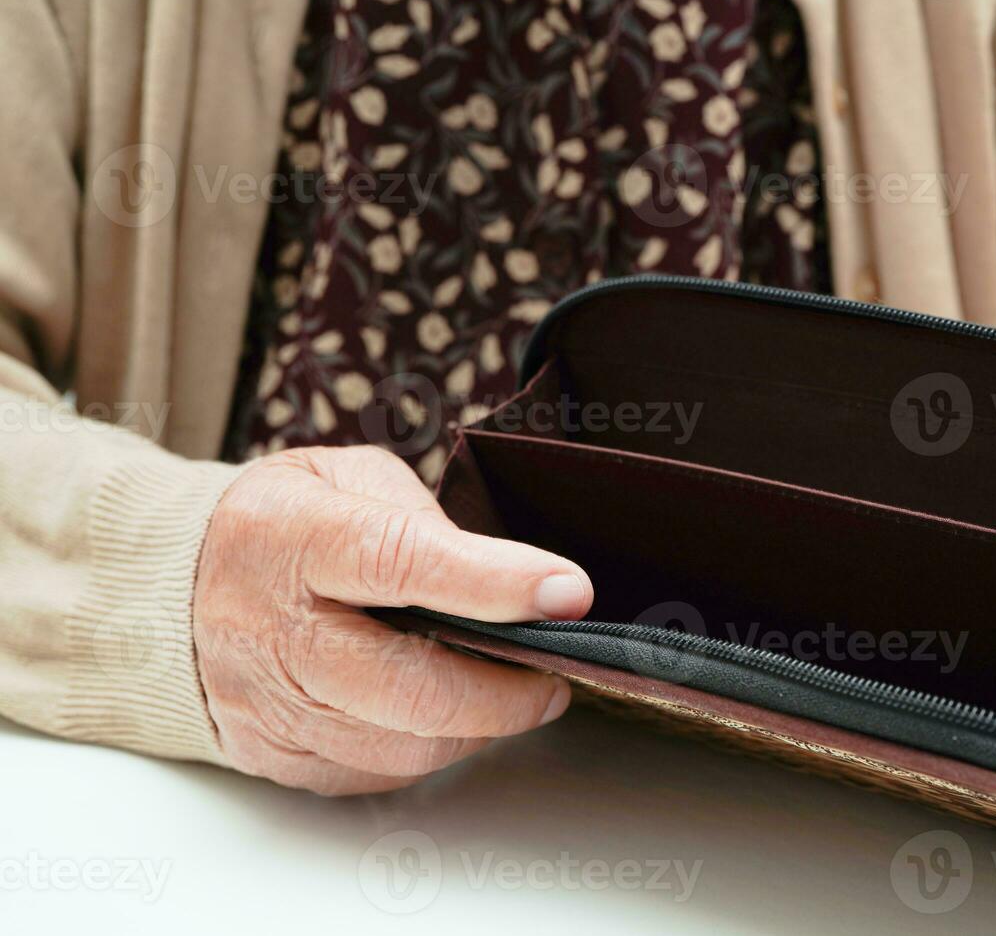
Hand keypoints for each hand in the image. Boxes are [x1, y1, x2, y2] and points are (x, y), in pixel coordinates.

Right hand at [194, 445, 593, 794]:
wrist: (171, 587)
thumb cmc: (281, 523)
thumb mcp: (347, 479)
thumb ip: (423, 522)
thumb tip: (507, 583)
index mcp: (292, 536)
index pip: (401, 561)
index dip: (493, 583)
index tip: (567, 592)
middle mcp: (272, 629)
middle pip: (410, 687)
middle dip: (506, 690)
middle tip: (554, 673)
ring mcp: (268, 704)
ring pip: (402, 746)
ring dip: (478, 725)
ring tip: (509, 689)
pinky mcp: (275, 754)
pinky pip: (377, 772)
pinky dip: (430, 748)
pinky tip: (447, 713)